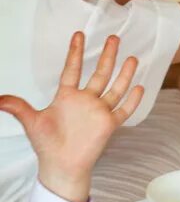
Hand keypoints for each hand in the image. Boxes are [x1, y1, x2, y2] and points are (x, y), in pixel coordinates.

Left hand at [0, 32, 142, 201]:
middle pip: (100, 74)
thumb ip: (18, 108)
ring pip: (115, 89)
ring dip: (124, 74)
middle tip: (113, 38)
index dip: (75, 53)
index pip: (72, 70)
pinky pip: (123, 110)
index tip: (79, 35)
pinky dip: (132, 100)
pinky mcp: (108, 125)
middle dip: (107, 56)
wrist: (61, 166)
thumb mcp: (32, 122)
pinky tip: (139, 88)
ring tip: (132, 58)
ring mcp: (99, 112)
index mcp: (67, 97)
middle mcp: (86, 101)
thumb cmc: (47, 144)